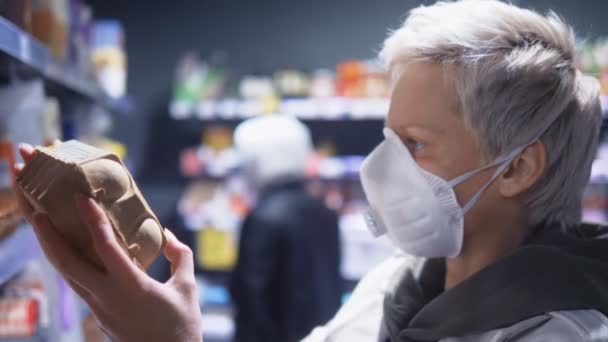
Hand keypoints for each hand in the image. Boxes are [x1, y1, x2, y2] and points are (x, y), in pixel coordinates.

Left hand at [13, 144, 202, 341]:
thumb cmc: (181, 328)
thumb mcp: (188, 289)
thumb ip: (180, 257)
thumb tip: (168, 236)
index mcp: (131, 287)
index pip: (105, 247)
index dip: (93, 219)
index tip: (82, 197)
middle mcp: (106, 297)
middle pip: (65, 262)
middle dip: (46, 233)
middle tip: (37, 209)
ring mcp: (98, 307)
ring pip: (65, 272)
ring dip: (50, 246)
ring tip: (40, 221)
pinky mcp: (98, 313)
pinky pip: (76, 281)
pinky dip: (67, 260)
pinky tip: (66, 247)